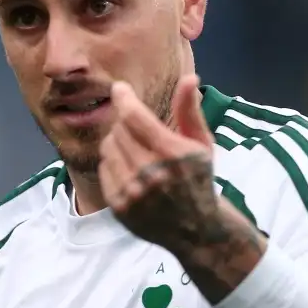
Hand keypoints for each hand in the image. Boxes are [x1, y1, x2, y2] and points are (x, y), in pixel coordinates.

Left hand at [99, 75, 224, 254]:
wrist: (195, 229)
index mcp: (172, 154)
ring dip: (118, 141)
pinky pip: (105, 169)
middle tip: (137, 127)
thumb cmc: (198, 179)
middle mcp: (151, 173)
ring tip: (135, 149)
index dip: (124, 98)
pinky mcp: (120, 207)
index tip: (119, 89)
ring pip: (109, 148)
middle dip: (126, 122)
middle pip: (119, 130)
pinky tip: (130, 168)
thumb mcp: (202, 144)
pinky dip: (114, 163)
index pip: (134, 116)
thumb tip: (189, 78)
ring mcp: (133, 192)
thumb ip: (190, 111)